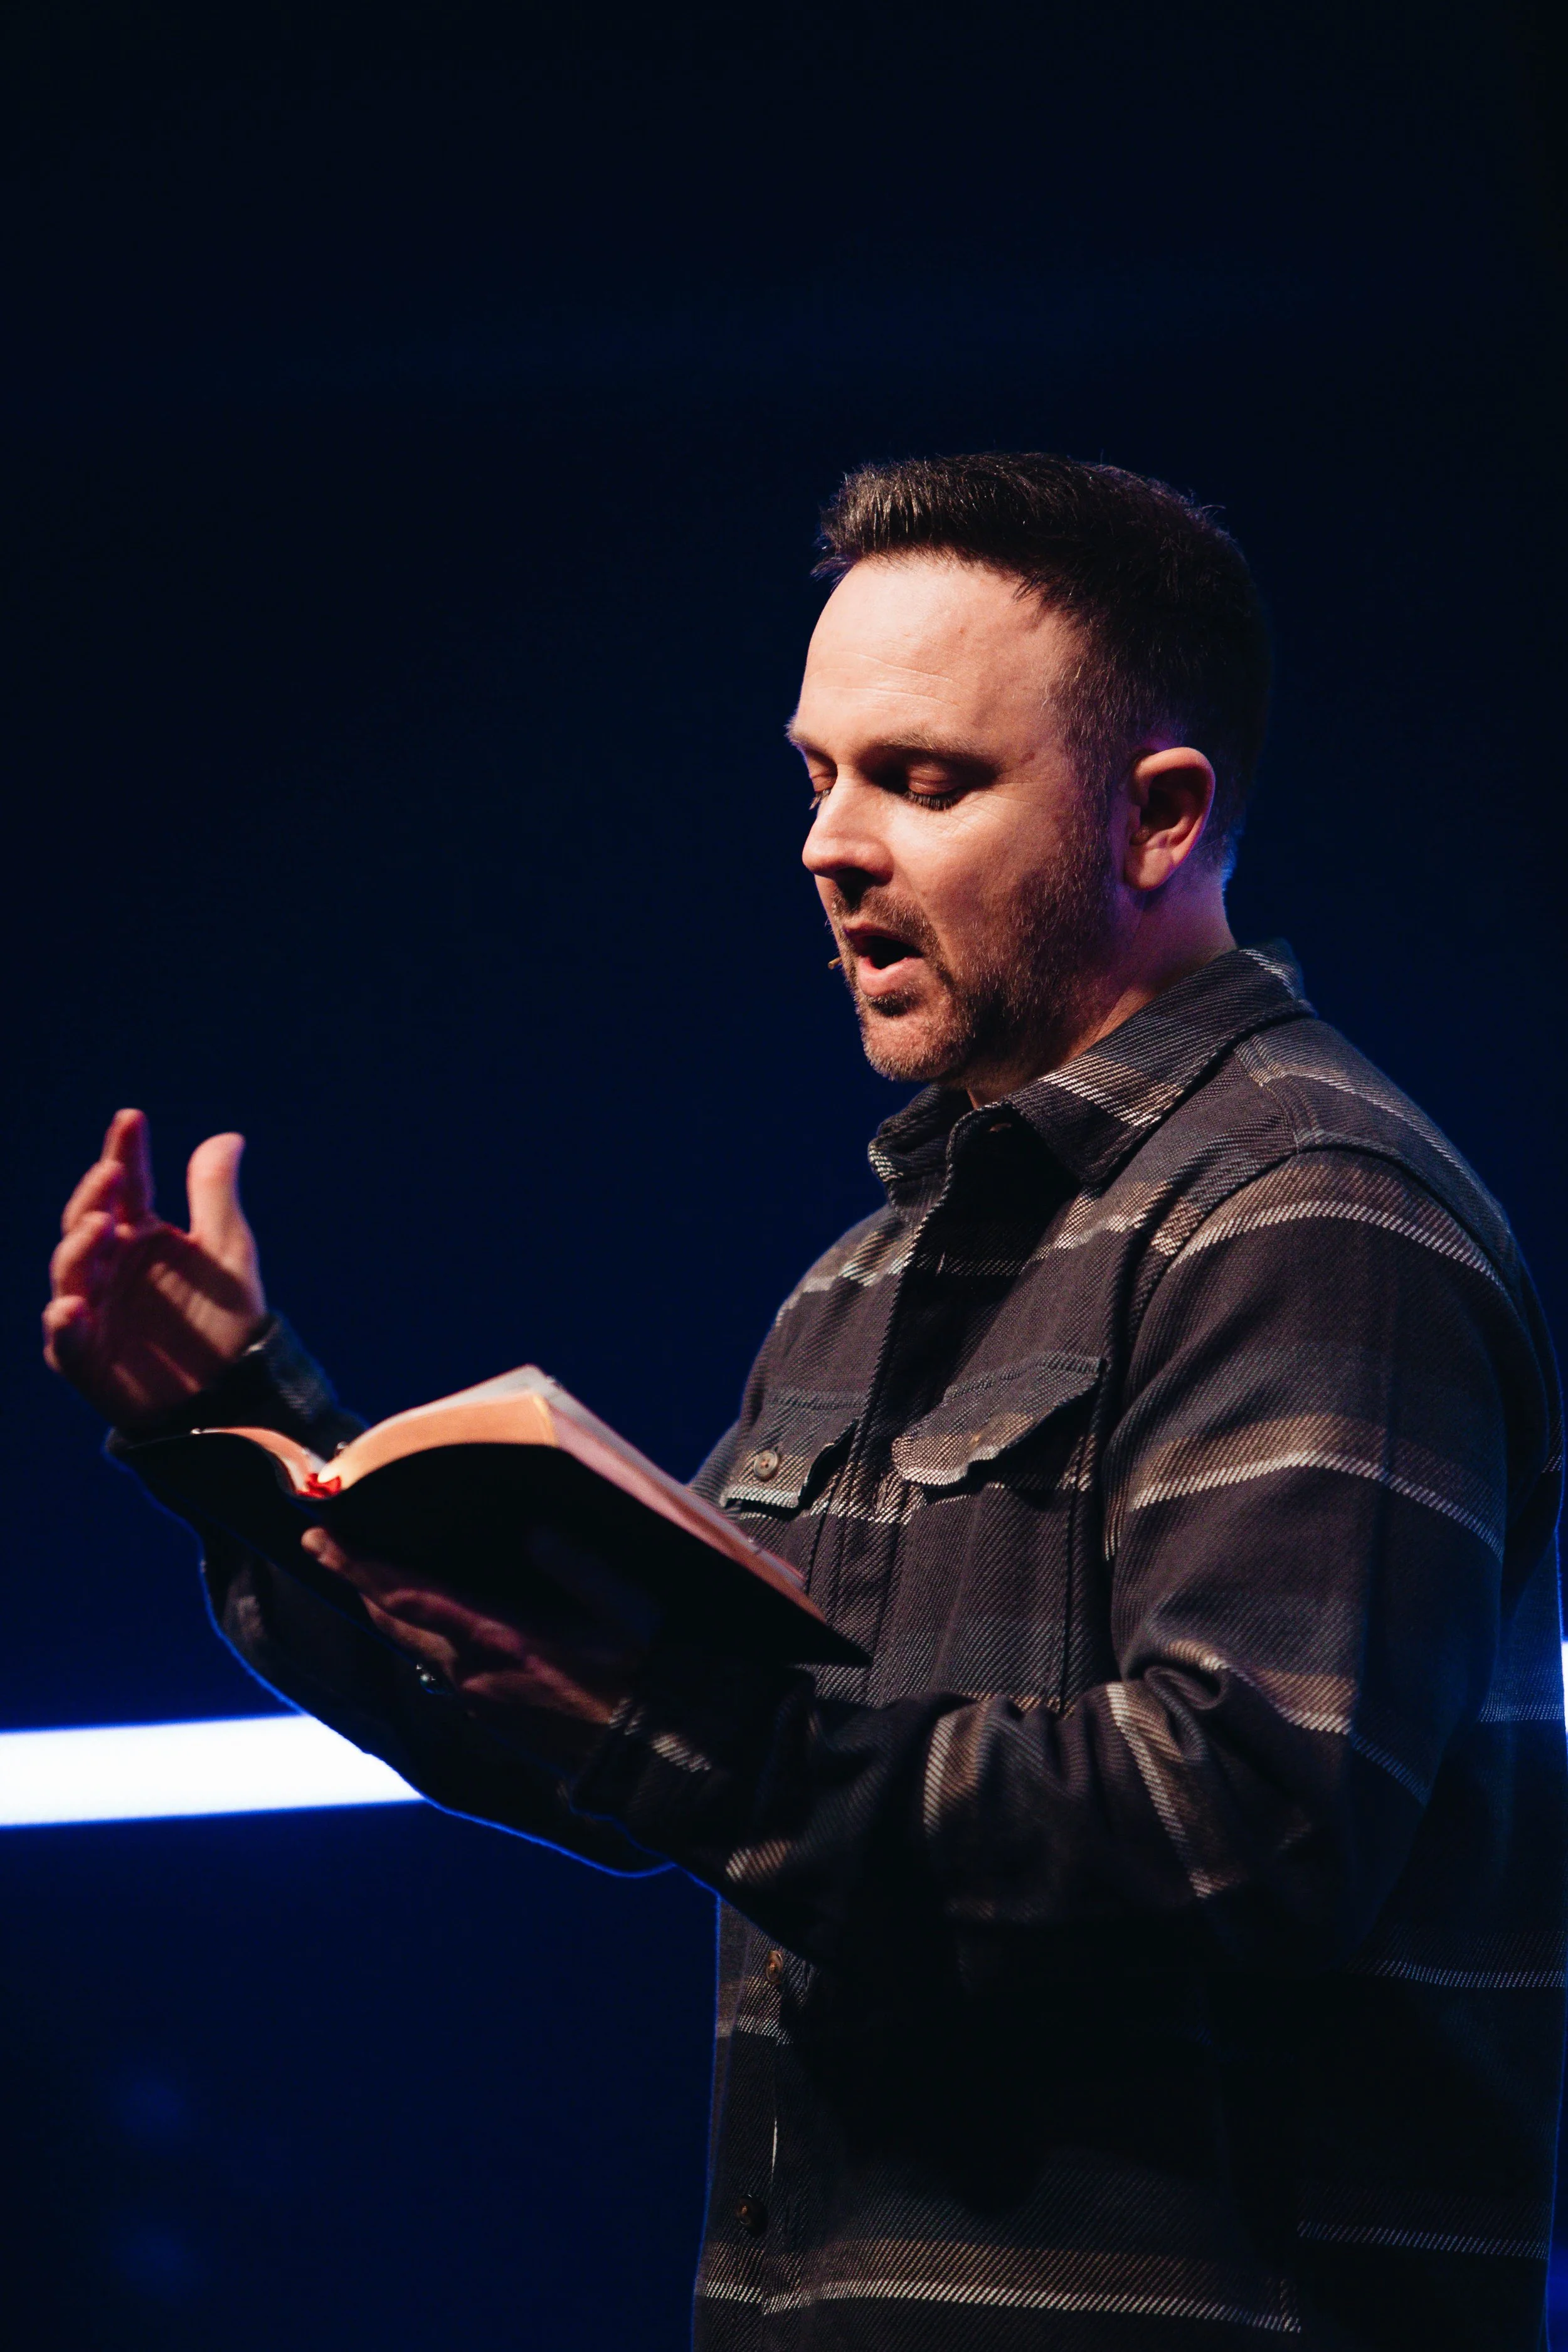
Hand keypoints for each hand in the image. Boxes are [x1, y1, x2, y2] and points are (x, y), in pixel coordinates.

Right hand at [44, 1108, 267, 1431]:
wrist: (231, 1390)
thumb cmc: (227, 1318)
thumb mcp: (229, 1253)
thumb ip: (216, 1196)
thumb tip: (229, 1136)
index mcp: (140, 1234)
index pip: (126, 1184)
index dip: (124, 1151)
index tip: (131, 1117)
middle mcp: (109, 1265)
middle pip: (87, 1221)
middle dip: (94, 1196)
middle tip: (112, 1172)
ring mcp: (92, 1308)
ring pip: (70, 1270)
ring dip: (80, 1246)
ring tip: (103, 1224)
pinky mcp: (84, 1356)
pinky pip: (63, 1338)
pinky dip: (64, 1321)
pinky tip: (74, 1306)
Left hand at [300, 1528, 647, 1775]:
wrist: (648, 1755)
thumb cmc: (642, 1676)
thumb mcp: (624, 1613)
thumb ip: (578, 1568)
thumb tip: (534, 1532)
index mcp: (498, 1636)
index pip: (407, 1595)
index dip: (358, 1565)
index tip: (320, 1538)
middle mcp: (473, 1670)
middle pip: (394, 1619)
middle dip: (357, 1579)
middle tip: (325, 1544)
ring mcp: (478, 1697)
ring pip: (414, 1643)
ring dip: (387, 1605)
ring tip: (369, 1572)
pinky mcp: (490, 1713)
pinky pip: (440, 1664)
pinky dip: (421, 1631)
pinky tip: (430, 1616)